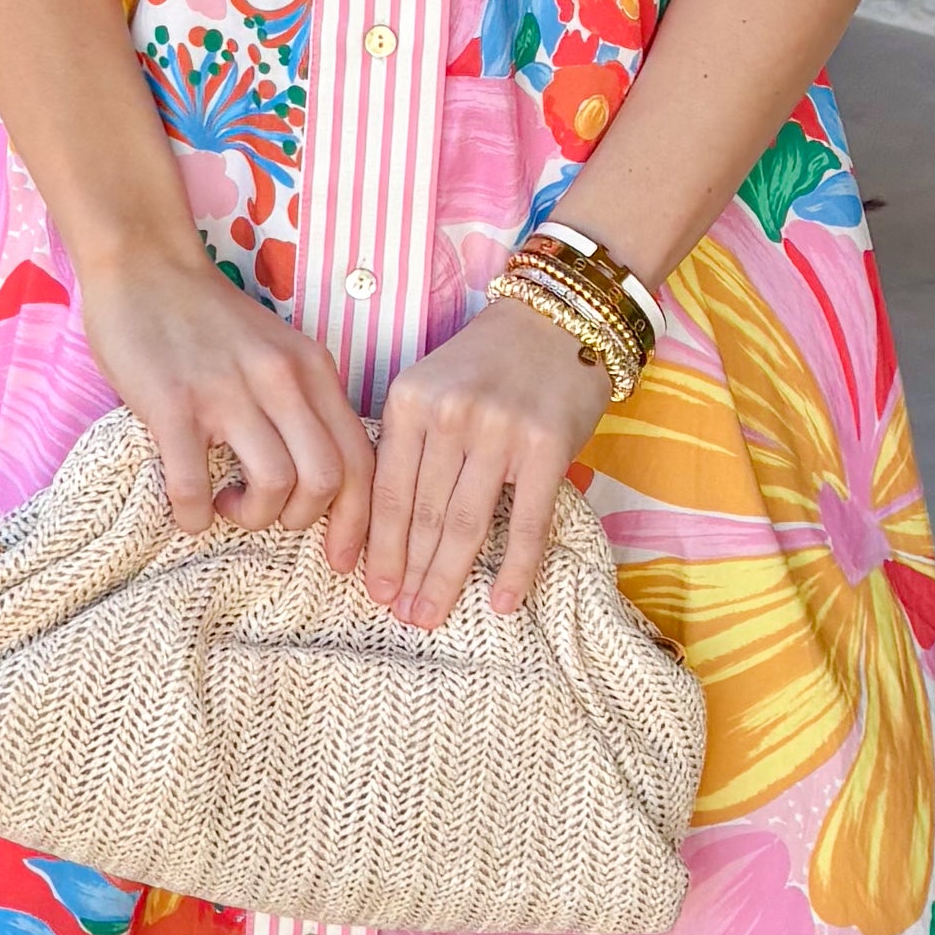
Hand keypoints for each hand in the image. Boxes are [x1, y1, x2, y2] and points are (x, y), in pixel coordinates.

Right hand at [75, 239, 373, 553]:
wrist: (144, 264)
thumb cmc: (209, 319)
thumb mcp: (278, 351)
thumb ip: (304, 404)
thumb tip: (323, 482)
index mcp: (313, 369)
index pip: (361, 458)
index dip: (360, 520)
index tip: (343, 557)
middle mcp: (280, 379)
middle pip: (326, 479)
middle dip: (301, 520)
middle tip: (268, 515)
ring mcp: (226, 390)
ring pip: (274, 486)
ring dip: (252, 517)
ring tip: (228, 505)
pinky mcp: (173, 403)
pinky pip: (193, 486)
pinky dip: (194, 515)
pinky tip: (188, 508)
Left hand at [355, 296, 613, 627]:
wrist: (559, 317)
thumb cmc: (489, 360)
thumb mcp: (431, 385)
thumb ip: (408, 442)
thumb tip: (385, 525)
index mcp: (410, 400)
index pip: (389, 490)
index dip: (380, 547)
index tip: (374, 589)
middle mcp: (450, 414)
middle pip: (424, 514)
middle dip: (410, 573)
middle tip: (403, 617)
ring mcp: (500, 430)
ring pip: (466, 524)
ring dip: (447, 578)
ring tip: (432, 615)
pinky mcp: (548, 447)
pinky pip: (527, 522)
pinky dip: (515, 568)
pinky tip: (503, 603)